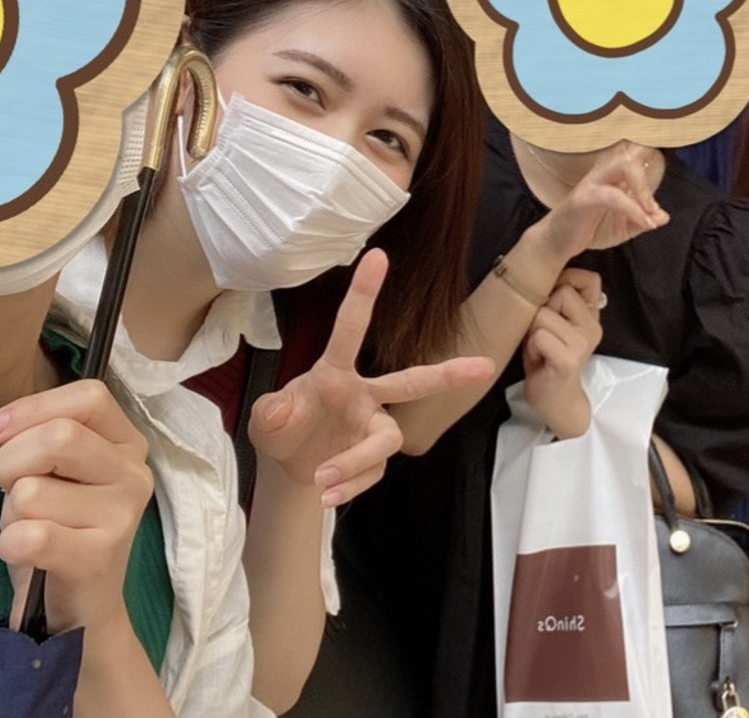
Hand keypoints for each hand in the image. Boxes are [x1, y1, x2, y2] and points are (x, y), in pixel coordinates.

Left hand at [0, 380, 153, 635]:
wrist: (82, 610)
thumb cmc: (60, 530)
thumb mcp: (56, 473)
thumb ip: (40, 436)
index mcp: (127, 444)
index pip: (90, 397)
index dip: (33, 408)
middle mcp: (134, 474)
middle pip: (59, 437)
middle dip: (10, 462)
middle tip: (9, 489)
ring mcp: (122, 515)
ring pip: (33, 491)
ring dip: (11, 513)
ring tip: (30, 528)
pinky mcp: (100, 556)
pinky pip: (30, 535)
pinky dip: (9, 544)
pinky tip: (24, 554)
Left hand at [248, 248, 493, 506]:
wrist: (289, 468)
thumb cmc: (282, 428)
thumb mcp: (265, 419)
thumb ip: (271, 411)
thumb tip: (284, 407)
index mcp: (335, 372)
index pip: (350, 329)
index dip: (364, 293)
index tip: (378, 255)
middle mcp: (363, 396)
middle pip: (412, 382)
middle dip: (448, 374)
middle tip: (484, 365)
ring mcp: (373, 427)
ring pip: (386, 440)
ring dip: (357, 459)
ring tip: (323, 475)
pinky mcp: (375, 459)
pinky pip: (371, 473)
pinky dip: (348, 485)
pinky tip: (327, 493)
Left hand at [523, 269, 602, 438]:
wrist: (554, 400)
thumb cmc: (546, 356)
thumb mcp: (554, 320)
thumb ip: (558, 297)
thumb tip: (546, 268)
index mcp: (592, 315)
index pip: (590, 279)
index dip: (566, 282)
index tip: (553, 302)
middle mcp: (593, 327)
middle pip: (560, 292)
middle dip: (542, 310)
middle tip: (543, 334)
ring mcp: (583, 344)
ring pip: (543, 314)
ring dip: (533, 331)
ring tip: (540, 348)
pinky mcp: (568, 360)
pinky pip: (540, 336)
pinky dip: (531, 347)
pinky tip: (539, 359)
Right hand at [531, 143, 669, 265]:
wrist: (559, 243)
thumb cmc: (590, 228)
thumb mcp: (624, 227)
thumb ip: (643, 220)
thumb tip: (663, 216)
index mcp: (614, 172)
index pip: (634, 147)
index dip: (650, 136)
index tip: (673, 126)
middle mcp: (604, 171)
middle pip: (632, 148)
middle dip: (650, 154)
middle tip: (659, 190)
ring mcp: (593, 182)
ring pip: (623, 165)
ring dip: (642, 187)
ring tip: (652, 211)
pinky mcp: (584, 198)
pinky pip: (613, 196)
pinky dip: (633, 209)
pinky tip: (644, 223)